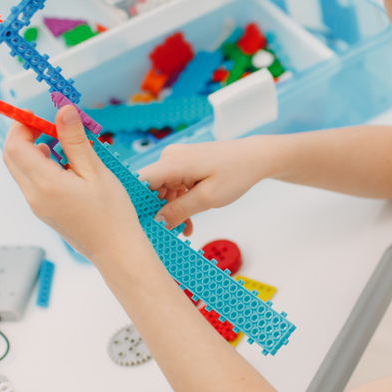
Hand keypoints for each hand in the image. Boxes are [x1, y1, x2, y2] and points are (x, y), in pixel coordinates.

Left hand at [3, 106, 145, 260]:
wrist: (116, 250)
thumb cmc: (112, 214)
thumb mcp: (96, 171)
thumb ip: (75, 140)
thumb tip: (63, 112)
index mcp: (46, 184)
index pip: (16, 146)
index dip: (22, 125)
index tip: (38, 113)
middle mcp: (34, 196)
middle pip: (12, 156)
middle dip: (25, 134)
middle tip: (50, 124)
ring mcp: (37, 205)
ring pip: (21, 169)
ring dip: (34, 150)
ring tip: (63, 144)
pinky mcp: (44, 210)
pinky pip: (32, 181)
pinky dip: (42, 165)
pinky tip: (67, 164)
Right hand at [138, 137, 271, 230]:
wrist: (254, 159)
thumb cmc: (236, 173)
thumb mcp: (207, 198)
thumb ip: (179, 210)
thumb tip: (157, 222)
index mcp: (173, 162)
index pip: (140, 182)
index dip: (136, 204)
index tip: (140, 225)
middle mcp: (170, 157)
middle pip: (151, 188)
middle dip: (158, 212)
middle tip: (168, 234)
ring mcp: (176, 160)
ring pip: (162, 190)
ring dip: (171, 210)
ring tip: (185, 229)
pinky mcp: (183, 165)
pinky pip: (173, 186)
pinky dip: (179, 202)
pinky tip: (188, 220)